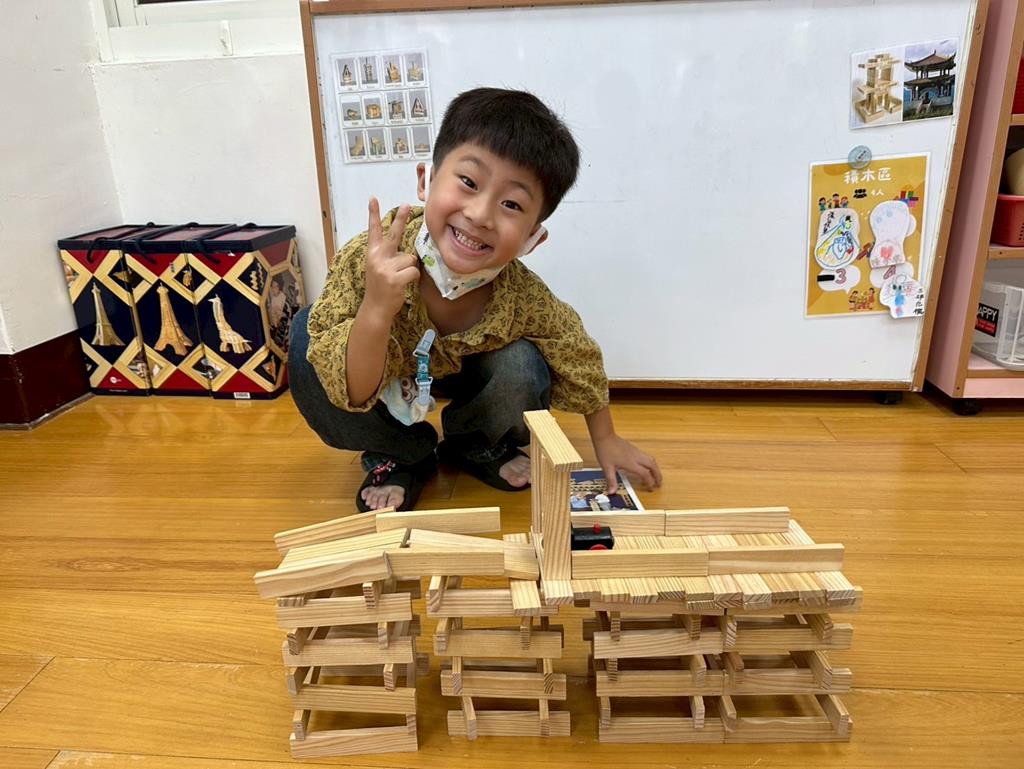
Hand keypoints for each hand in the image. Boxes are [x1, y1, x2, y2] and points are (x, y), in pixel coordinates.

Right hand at [361, 198, 419, 323]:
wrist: (376, 308)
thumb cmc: (381, 286)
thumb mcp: (378, 267)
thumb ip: (388, 255)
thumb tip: (407, 250)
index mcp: (372, 253)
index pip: (374, 230)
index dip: (373, 214)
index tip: (373, 198)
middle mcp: (377, 258)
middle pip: (394, 234)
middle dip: (401, 219)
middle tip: (407, 204)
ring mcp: (385, 268)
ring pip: (410, 258)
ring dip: (409, 268)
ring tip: (399, 278)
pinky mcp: (395, 279)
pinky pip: (414, 271)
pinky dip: (413, 278)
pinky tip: (403, 284)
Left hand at [593, 434, 661, 493]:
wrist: (605, 436)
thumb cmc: (605, 451)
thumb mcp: (607, 468)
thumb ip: (611, 480)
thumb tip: (612, 492)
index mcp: (631, 463)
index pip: (645, 474)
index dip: (650, 482)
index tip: (651, 489)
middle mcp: (637, 457)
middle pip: (653, 466)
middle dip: (658, 475)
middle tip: (659, 484)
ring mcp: (637, 452)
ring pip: (652, 460)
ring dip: (655, 469)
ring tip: (655, 476)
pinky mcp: (635, 449)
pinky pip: (647, 457)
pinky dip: (651, 463)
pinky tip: (646, 467)